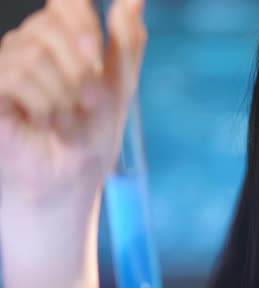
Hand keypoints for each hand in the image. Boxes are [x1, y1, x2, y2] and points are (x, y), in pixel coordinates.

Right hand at [0, 0, 146, 207]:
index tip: (95, 55)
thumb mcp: (120, 85)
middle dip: (80, 72)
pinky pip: (16, 76)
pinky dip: (43, 105)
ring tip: (64, 120)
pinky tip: (45, 124)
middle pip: (51, 27)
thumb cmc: (91, 134)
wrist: (70, 177)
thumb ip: (126, 41)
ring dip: (63, 96)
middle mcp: (28, 46)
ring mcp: (6, 67)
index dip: (81, 21)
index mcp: (61, 41)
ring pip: (35, 54)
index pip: (66, 3)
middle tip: (85, 103)